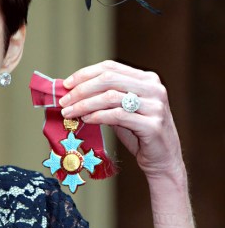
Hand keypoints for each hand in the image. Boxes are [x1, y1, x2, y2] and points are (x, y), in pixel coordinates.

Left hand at [58, 60, 184, 178]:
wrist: (163, 160)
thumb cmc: (137, 133)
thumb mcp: (121, 109)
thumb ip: (103, 97)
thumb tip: (71, 92)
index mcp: (146, 79)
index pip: (110, 67)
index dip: (85, 74)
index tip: (66, 84)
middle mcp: (154, 88)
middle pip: (108, 79)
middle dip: (81, 90)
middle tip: (64, 101)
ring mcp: (155, 106)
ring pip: (110, 97)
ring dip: (84, 105)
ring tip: (70, 113)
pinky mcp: (153, 125)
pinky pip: (118, 116)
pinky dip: (97, 116)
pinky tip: (86, 120)